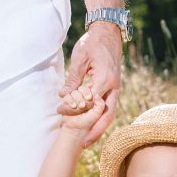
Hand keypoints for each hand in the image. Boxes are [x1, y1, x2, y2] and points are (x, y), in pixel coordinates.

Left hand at [58, 23, 122, 145]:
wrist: (109, 32)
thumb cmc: (93, 42)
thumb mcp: (80, 58)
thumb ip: (73, 79)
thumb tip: (63, 96)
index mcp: (105, 79)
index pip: (90, 101)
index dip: (75, 110)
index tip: (61, 113)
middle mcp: (114, 86)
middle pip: (107, 115)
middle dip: (96, 131)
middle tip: (84, 144)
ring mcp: (115, 88)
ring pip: (109, 114)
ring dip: (99, 128)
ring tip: (87, 140)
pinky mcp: (113, 88)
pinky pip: (108, 107)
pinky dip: (100, 118)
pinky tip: (91, 125)